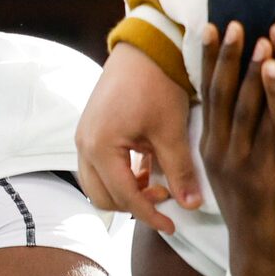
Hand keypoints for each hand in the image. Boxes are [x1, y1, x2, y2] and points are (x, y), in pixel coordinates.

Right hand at [75, 39, 198, 226]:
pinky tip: (146, 168)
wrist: (145, 48)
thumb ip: (179, 171)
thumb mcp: (171, 131)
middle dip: (132, 205)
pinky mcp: (91, 130)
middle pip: (102, 196)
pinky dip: (120, 175)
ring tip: (157, 184)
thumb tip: (190, 206)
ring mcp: (84, 136)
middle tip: (165, 199)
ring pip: (98, 183)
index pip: (124, 196)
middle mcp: (84, 144)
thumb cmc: (157, 85)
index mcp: (100, 147)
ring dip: (124, 191)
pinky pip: (99, 166)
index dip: (150, 215)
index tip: (172, 226)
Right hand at [200, 22, 274, 275]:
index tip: (216, 27)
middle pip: (221, 93)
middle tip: (236, 21)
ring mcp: (236, 161)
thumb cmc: (258, 210)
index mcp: (212, 145)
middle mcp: (218, 148)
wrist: (259, 253)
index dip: (213, 59)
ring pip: (243, 107)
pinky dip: (272, 102)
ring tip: (265, 38)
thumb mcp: (239, 171)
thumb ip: (244, 137)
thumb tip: (258, 99)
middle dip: (229, 56)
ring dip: (254, 72)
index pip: (211, 93)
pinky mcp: (257, 173)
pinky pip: (265, 130)